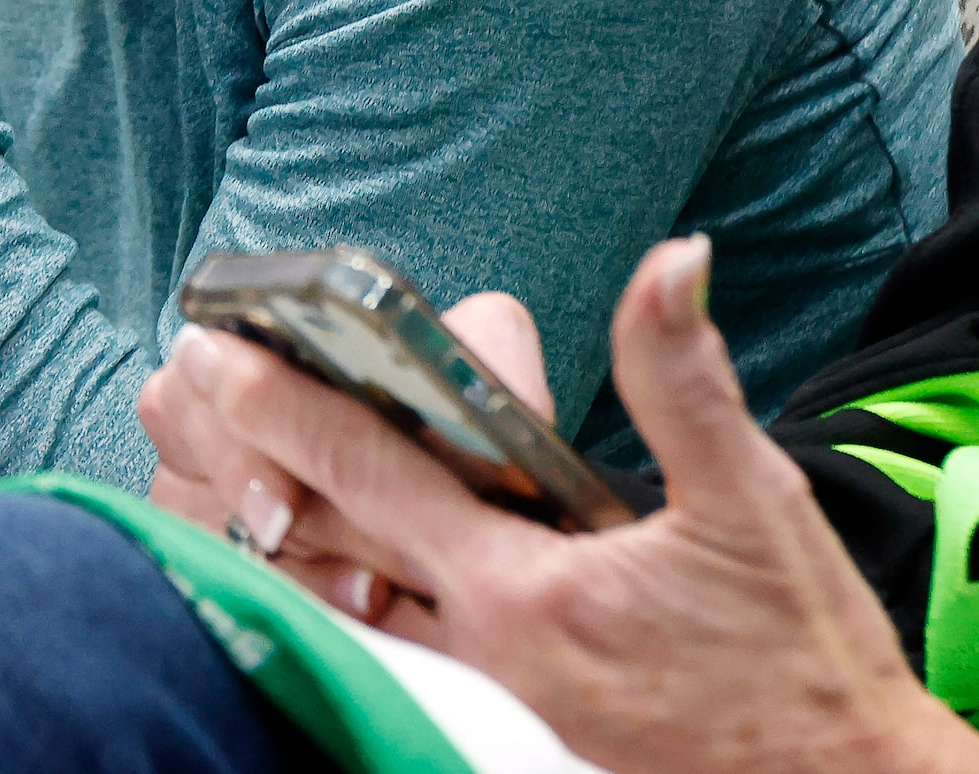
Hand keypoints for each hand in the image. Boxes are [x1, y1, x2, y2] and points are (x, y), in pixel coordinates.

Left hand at [139, 241, 978, 773]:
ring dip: (281, 526)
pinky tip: (310, 554)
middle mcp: (483, 649)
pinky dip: (337, 588)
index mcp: (525, 595)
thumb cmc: (803, 663)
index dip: (294, 410)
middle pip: (331, 544)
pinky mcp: (509, 715)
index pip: (380, 482)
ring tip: (205, 459)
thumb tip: (672, 262)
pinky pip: (390, 643)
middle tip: (174, 392)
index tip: (221, 352)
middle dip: (248, 463)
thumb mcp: (754, 507)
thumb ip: (688, 382)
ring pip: (350, 601)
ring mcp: (488, 691)